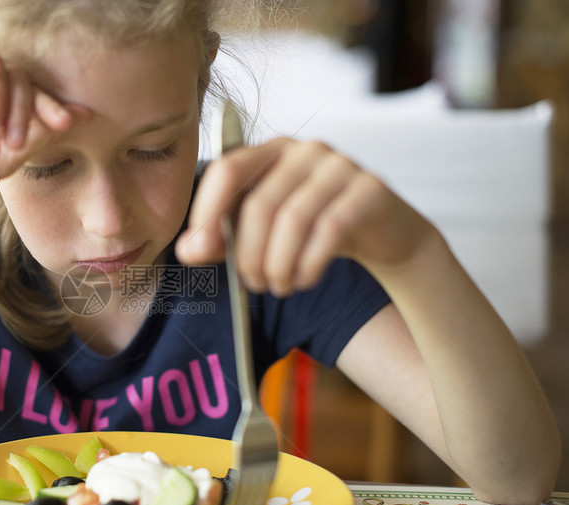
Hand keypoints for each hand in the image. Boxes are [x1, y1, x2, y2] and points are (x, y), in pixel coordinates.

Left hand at [175, 138, 436, 293]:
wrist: (384, 232)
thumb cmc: (315, 228)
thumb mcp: (263, 234)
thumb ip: (220, 240)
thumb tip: (188, 249)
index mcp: (271, 151)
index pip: (228, 169)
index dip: (208, 209)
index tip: (200, 248)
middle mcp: (304, 150)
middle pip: (259, 204)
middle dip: (249, 255)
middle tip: (252, 284)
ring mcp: (340, 164)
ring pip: (293, 220)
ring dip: (279, 265)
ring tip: (278, 286)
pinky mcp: (370, 187)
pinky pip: (330, 230)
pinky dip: (310, 264)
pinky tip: (304, 280)